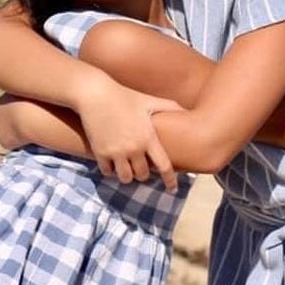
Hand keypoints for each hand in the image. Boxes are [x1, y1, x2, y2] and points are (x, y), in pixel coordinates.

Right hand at [75, 75, 181, 189]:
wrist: (95, 94)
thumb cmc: (124, 96)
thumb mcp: (149, 100)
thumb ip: (170, 107)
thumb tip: (188, 112)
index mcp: (148, 137)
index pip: (164, 166)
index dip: (170, 181)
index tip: (172, 189)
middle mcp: (134, 147)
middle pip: (143, 175)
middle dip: (144, 173)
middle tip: (141, 167)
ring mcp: (116, 151)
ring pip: (126, 178)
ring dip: (128, 175)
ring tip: (127, 168)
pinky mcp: (100, 152)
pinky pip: (107, 172)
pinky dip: (111, 170)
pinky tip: (112, 164)